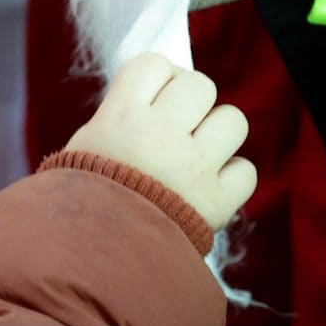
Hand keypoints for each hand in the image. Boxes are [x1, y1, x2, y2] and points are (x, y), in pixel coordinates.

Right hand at [65, 54, 257, 230]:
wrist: (89, 262)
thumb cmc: (80, 203)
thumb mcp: (85, 146)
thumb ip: (120, 115)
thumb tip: (155, 88)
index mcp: (121, 117)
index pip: (155, 63)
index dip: (160, 77)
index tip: (155, 98)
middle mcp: (161, 135)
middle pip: (200, 84)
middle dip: (192, 103)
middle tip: (177, 128)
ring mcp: (193, 168)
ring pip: (233, 120)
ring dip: (218, 135)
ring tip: (196, 156)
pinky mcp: (216, 203)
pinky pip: (245, 172)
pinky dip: (231, 180)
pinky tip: (208, 190)